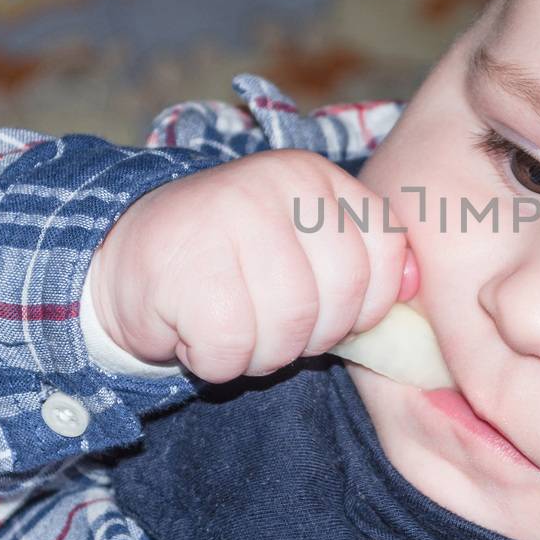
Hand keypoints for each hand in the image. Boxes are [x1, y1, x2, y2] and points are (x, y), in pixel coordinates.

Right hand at [85, 150, 414, 381]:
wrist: (124, 258)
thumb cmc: (230, 262)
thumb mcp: (302, 245)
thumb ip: (363, 259)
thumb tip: (415, 282)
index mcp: (315, 177)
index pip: (385, 253)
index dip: (364, 304)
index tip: (325, 307)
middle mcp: (275, 183)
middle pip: (341, 299)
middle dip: (310, 336)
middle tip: (268, 323)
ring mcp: (228, 219)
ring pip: (291, 329)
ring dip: (262, 353)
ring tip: (233, 325)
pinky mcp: (188, 269)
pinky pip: (235, 349)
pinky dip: (217, 361)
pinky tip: (196, 333)